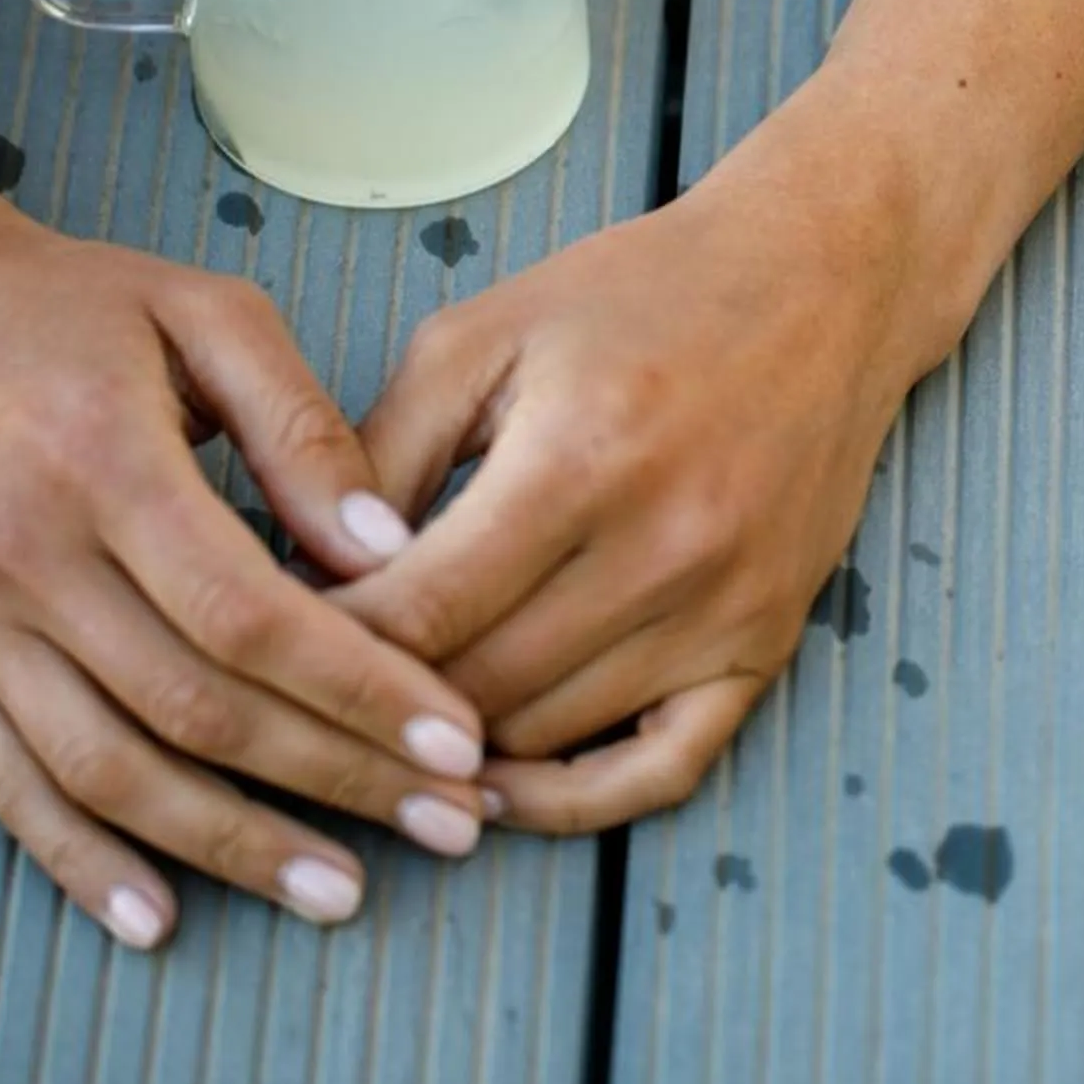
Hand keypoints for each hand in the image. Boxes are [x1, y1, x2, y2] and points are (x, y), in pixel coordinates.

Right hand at [0, 199, 492, 949]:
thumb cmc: (71, 307)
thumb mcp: (207, 315)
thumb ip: (303, 429)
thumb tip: (389, 547)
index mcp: (103, 464)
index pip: (252, 615)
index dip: (361, 690)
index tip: (458, 739)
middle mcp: (26, 559)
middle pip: (197, 708)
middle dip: (335, 780)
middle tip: (447, 825)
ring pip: (110, 771)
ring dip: (230, 846)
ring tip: (338, 890)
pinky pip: (9, 788)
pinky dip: (82, 864)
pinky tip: (159, 917)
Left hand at [335, 119, 942, 832]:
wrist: (821, 281)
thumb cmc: (640, 295)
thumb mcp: (481, 336)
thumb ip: (377, 455)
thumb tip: (295, 578)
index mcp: (579, 459)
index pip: (416, 615)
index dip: (320, 647)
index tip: (262, 647)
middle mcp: (662, 549)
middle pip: (472, 693)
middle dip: (370, 704)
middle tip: (302, 699)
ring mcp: (725, 607)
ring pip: (546, 739)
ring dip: (453, 749)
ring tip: (380, 728)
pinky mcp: (767, 640)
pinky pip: (662, 772)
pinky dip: (573, 802)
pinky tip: (499, 787)